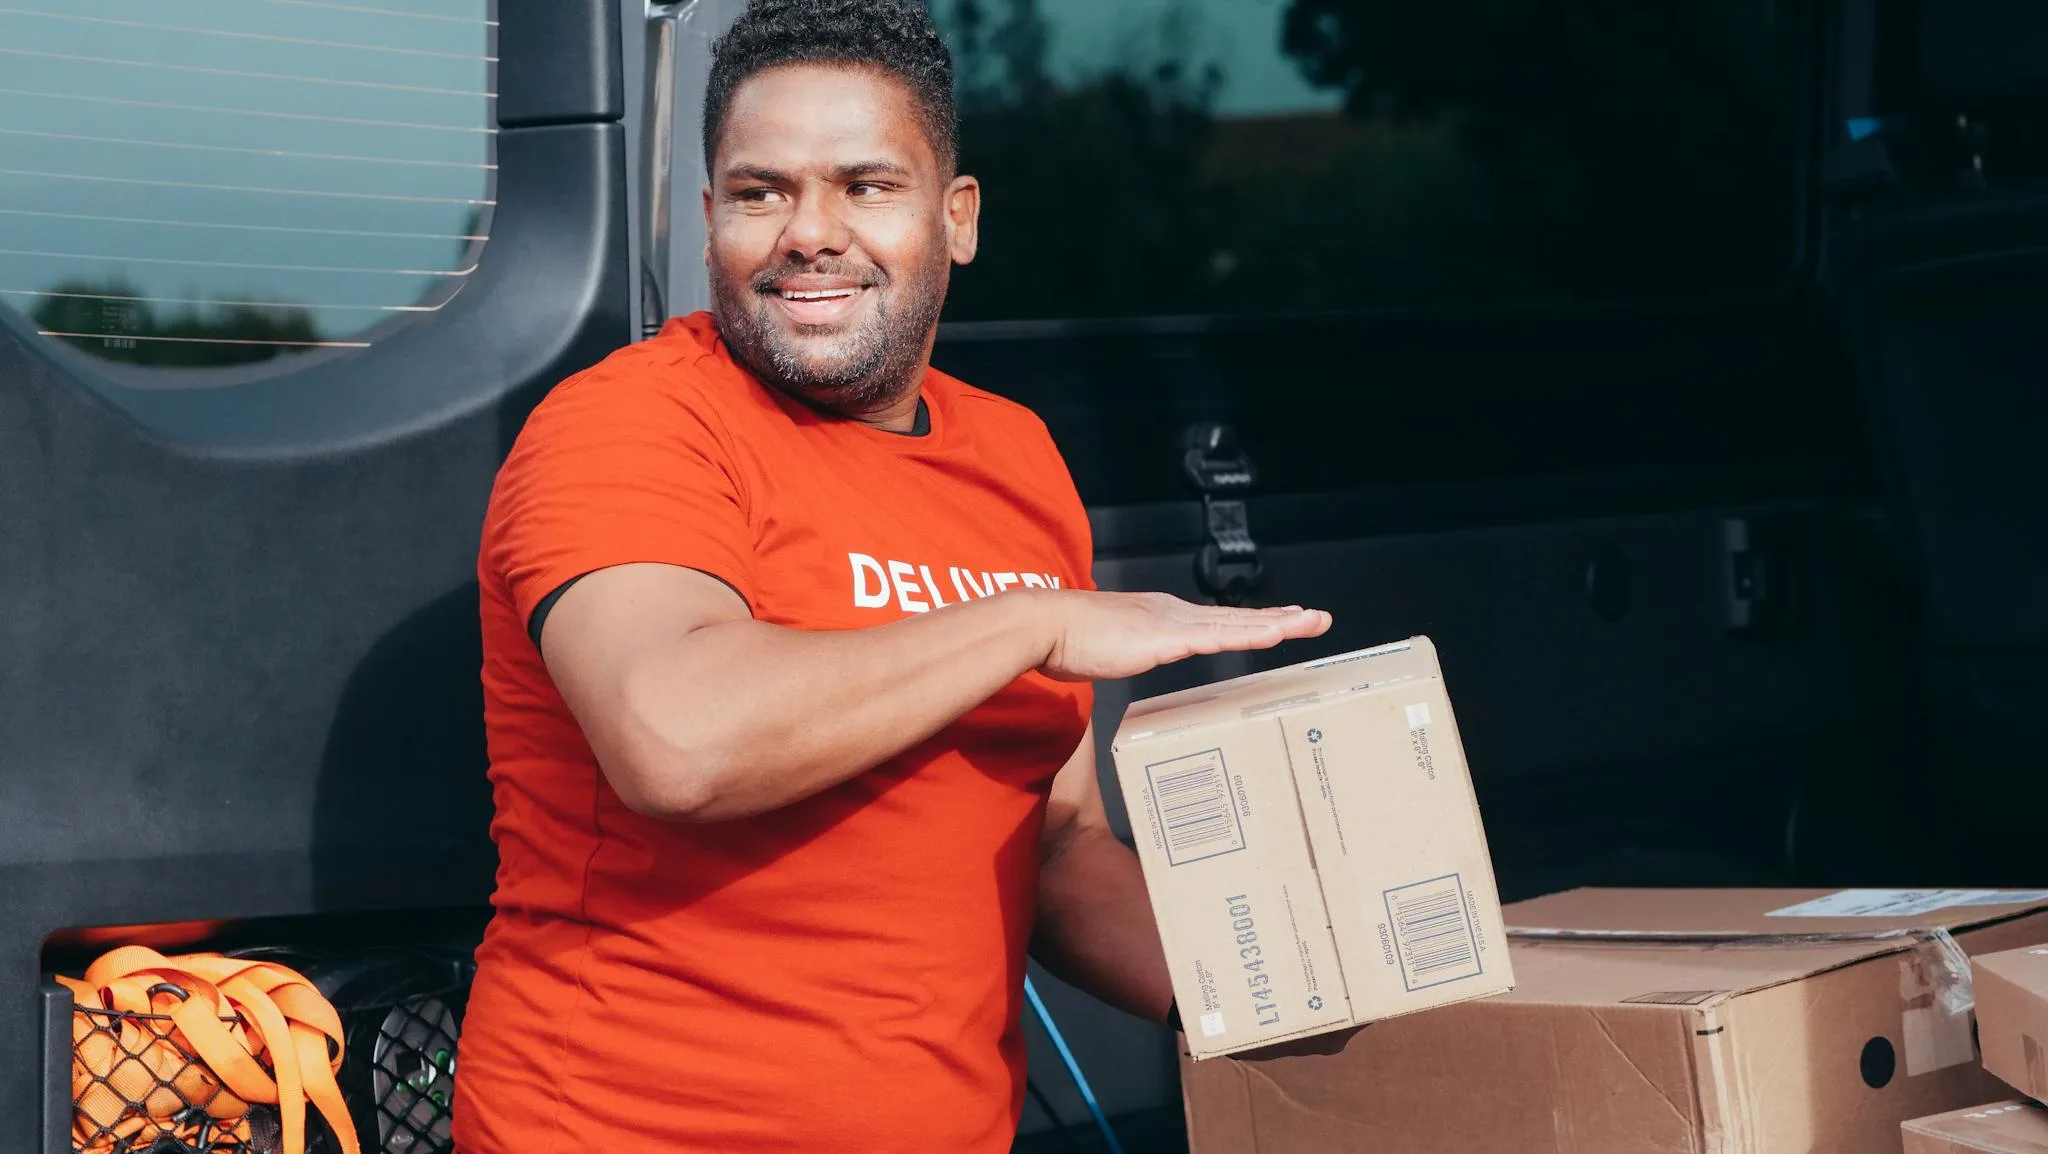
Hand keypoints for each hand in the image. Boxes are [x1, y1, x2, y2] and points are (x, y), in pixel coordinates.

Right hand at [1032, 590, 1332, 681]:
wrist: (1046, 625)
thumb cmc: (1069, 639)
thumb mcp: (1112, 645)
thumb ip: (1133, 649)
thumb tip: (1136, 655)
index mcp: (1165, 617)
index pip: (1219, 621)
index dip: (1255, 620)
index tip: (1284, 620)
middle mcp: (1176, 614)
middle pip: (1239, 618)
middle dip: (1282, 618)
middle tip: (1319, 617)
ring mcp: (1173, 624)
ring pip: (1237, 625)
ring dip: (1278, 623)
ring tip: (1311, 622)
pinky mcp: (1165, 639)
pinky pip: (1217, 639)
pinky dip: (1249, 635)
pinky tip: (1274, 636)